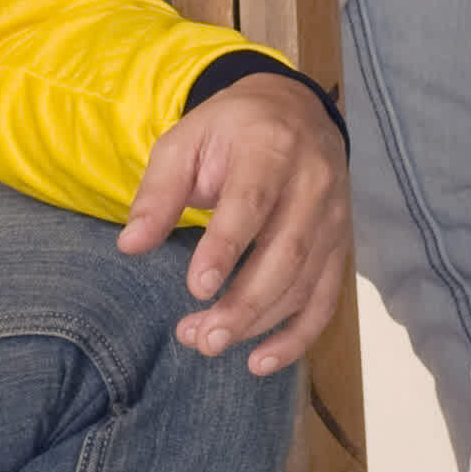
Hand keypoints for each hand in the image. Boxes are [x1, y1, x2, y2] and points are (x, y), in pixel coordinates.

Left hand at [119, 74, 349, 373]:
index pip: (253, 202)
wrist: (295, 110)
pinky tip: (260, 361)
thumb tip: (130, 246)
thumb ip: (159, 191)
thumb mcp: (186, 140)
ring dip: (259, 323)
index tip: (196, 289)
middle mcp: (313, 182)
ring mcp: (333, 216)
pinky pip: (326, 298)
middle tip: (200, 337)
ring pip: (305, 282)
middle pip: (286, 253)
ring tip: (209, 343)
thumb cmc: (230, 129)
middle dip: (244, 303)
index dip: (226, 247)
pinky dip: (298, 336)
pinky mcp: (340, 244)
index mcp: (272, 147)